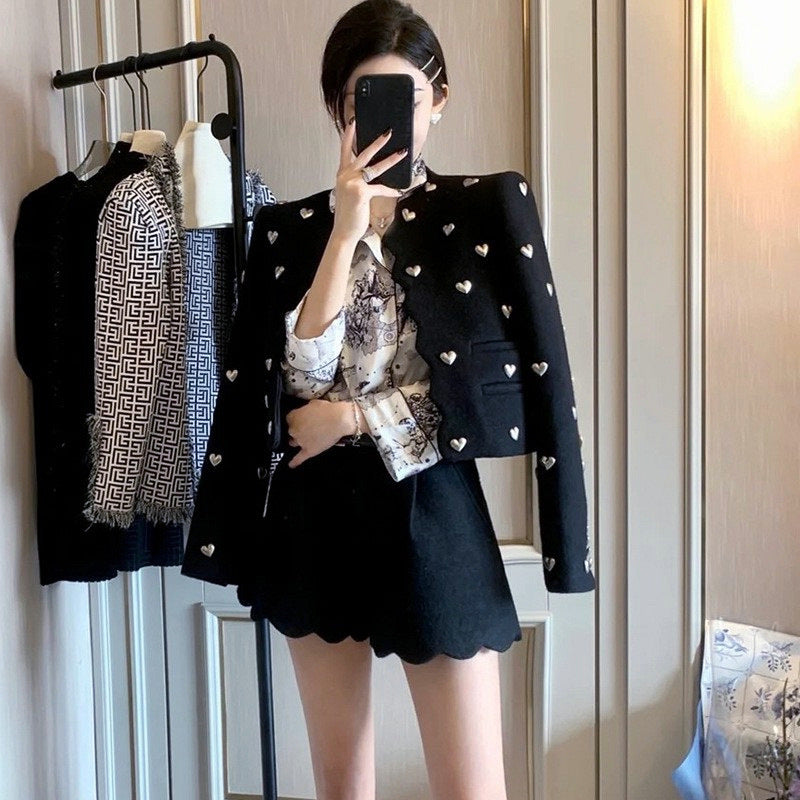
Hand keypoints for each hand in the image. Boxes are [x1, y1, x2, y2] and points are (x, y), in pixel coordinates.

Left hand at [285, 398, 360, 467]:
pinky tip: (292, 465)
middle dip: (298, 429)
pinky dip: (294, 462)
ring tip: (305, 439)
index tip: (301, 419)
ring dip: (298, 441)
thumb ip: (306, 409)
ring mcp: (301, 441)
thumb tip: (307, 412)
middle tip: (308, 427)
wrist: (339, 420)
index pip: (289, 419)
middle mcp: (294, 430)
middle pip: (291, 431)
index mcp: (293, 416)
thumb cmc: (328, 410)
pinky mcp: (309, 450)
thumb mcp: (313, 403)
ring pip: (294, 442)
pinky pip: (299, 458)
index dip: (296, 419)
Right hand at [331, 118, 406, 242]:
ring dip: (391, 160)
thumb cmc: (348, 214)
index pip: (345, 150)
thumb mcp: (349, 193)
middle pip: (363, 154)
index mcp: (342, 174)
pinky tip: (398, 192)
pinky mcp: (361, 193)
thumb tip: (369, 174)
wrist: (343, 231)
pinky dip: (390, 191)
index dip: (348, 135)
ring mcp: (352, 183)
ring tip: (402, 153)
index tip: (353, 121)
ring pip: (375, 168)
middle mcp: (345, 175)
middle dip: (377, 142)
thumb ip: (356, 181)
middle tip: (388, 132)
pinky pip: (380, 188)